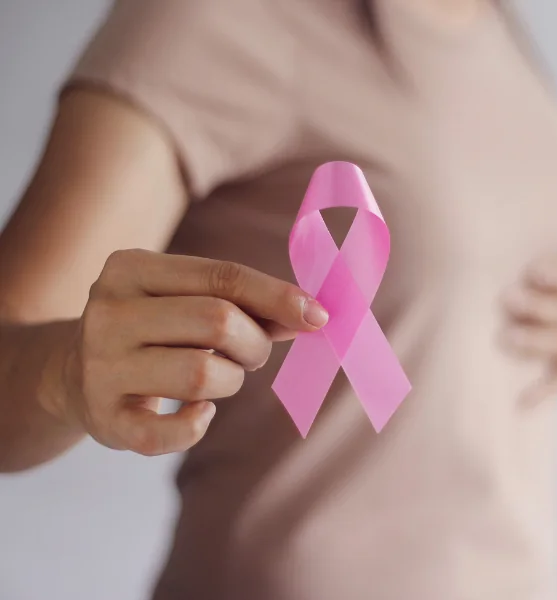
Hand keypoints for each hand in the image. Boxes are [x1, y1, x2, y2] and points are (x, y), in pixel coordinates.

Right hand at [53, 249, 327, 455]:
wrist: (71, 374)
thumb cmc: (154, 329)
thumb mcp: (185, 299)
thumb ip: (245, 302)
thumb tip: (311, 314)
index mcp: (130, 268)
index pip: (222, 277)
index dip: (277, 296)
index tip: (318, 315)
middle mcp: (107, 313)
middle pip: (217, 321)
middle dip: (254, 342)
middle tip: (251, 353)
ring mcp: (100, 368)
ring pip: (202, 374)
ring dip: (231, 380)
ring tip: (220, 377)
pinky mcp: (103, 418)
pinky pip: (172, 431)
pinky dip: (199, 425)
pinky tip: (200, 412)